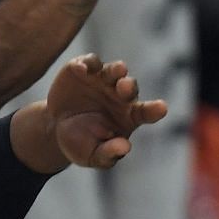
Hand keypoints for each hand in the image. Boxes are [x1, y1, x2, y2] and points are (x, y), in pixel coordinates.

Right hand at [43, 54, 168, 170]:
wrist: (56, 128)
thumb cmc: (81, 143)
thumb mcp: (92, 155)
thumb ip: (108, 154)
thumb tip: (125, 147)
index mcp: (129, 116)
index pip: (145, 112)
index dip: (154, 109)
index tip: (161, 108)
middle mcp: (120, 95)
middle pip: (130, 87)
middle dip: (128, 86)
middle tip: (125, 88)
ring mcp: (103, 80)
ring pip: (114, 70)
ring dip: (116, 70)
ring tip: (118, 70)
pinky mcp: (84, 70)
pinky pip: (89, 63)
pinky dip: (86, 64)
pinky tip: (81, 69)